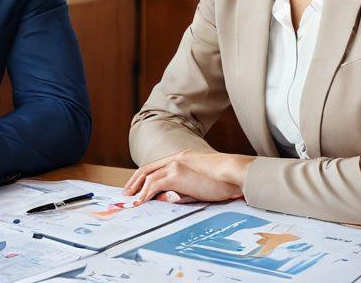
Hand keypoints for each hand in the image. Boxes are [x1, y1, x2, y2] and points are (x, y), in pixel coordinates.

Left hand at [124, 149, 253, 204]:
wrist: (233, 173)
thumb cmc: (223, 181)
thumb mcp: (199, 185)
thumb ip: (182, 190)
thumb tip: (165, 198)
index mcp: (182, 158)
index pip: (157, 166)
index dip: (145, 176)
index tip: (138, 186)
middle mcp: (176, 158)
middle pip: (148, 169)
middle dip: (135, 182)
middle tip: (127, 194)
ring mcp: (175, 164)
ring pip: (148, 176)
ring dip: (137, 189)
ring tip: (130, 201)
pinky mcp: (176, 174)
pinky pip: (154, 184)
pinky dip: (145, 193)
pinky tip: (141, 202)